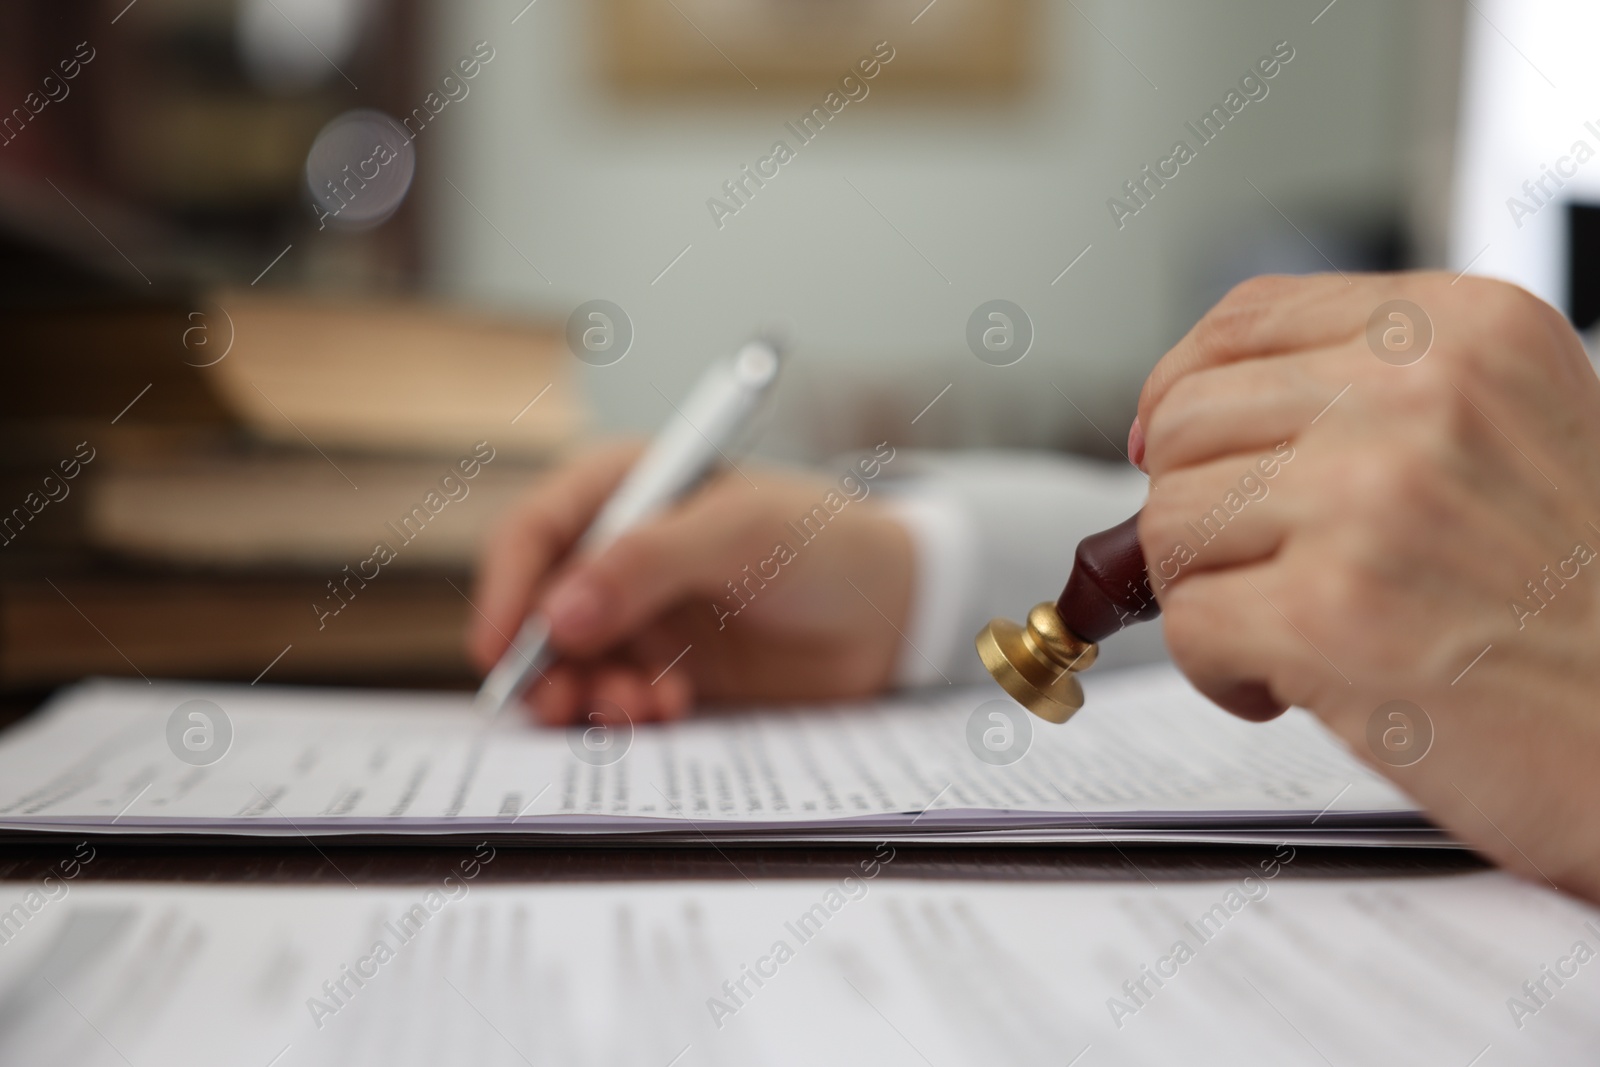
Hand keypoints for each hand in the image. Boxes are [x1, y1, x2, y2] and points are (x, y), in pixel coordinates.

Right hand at [468, 441, 912, 725]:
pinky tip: (668, 713)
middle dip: (546, 661)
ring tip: (641, 709)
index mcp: (624, 488)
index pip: (535, 530)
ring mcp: (638, 614)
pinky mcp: (663, 668)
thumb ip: (647, 562)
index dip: (507, 588)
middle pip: (539, 609)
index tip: (503, 649)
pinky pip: (614, 698)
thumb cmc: (825, 541)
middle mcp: (617, 552)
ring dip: (590, 693)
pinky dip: (626, 713)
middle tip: (570, 703)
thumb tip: (556, 616)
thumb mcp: (741, 532)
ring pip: (572, 664)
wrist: (893, 612)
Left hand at [1135, 271, 1599, 899]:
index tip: (1169, 444)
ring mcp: (1370, 503)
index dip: (1181, 388)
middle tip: (1261, 568)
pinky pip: (1187, 626)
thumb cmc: (1593, 599)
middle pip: (1187, 423)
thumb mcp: (1516, 428)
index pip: (1245, 318)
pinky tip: (1296, 685)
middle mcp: (1417, 397)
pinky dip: (1222, 672)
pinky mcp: (1331, 617)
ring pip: (1169, 523)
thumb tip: (1179, 417)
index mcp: (1461, 331)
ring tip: (1297, 631)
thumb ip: (1368, 395)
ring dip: (1211, 594)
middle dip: (1200, 510)